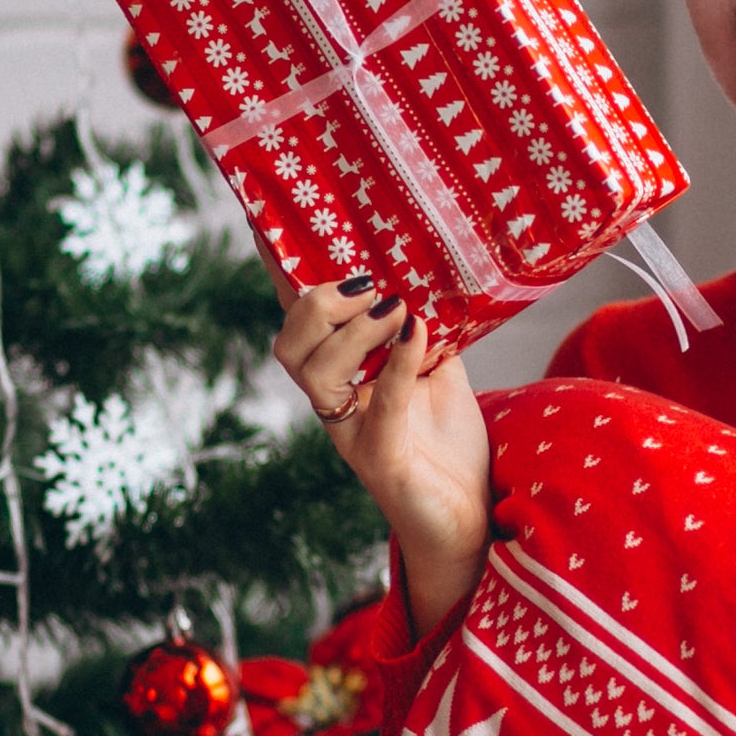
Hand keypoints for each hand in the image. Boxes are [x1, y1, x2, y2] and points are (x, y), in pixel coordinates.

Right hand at [271, 273, 491, 635]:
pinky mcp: (379, 458)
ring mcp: (349, 432)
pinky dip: (398, 362)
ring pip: (312, 372)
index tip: (265, 219)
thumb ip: (424, 323)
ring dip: (353, 330)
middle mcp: (333, 403)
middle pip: (290, 343)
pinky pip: (378, 402)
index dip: (279, 269)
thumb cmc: (447, 445)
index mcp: (339, 374)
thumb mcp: (438, 367)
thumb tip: (428, 268)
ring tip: (397, 308)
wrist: (470, 516)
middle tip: (371, 285)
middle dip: (320, 303)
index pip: (299, 316)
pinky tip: (419, 334)